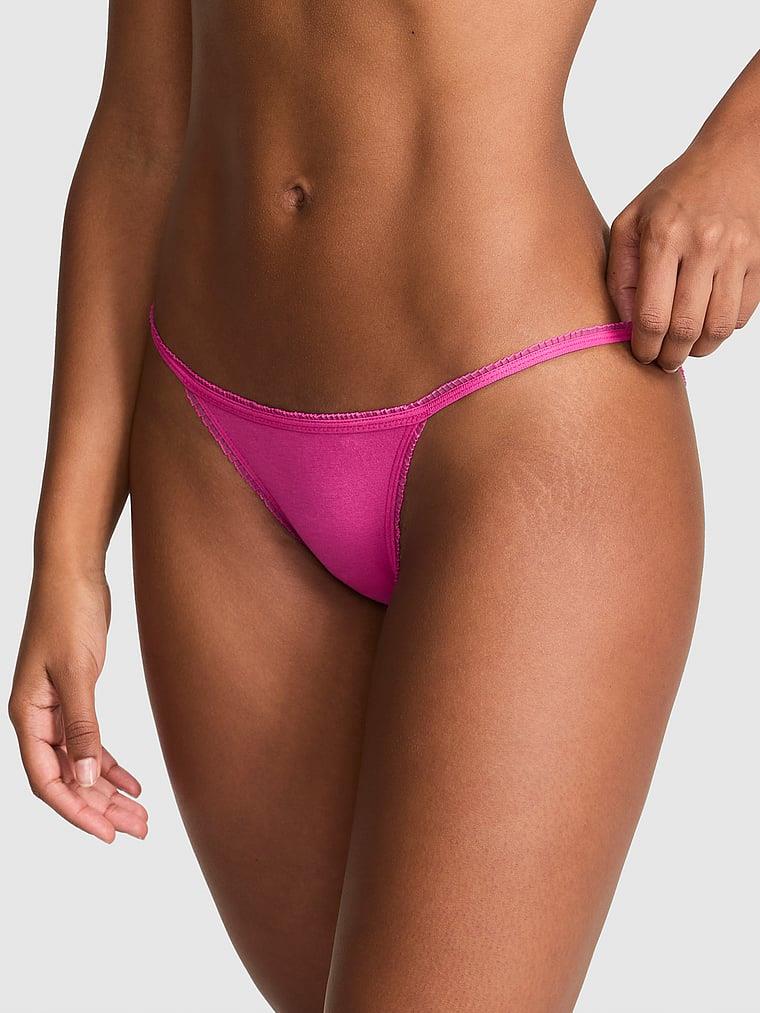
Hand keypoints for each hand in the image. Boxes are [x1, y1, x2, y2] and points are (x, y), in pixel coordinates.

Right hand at [9, 568, 147, 842]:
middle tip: (137, 830)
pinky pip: (91, 742)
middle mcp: (38, 718)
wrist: (74, 573)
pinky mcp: (76, 696)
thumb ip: (83, 726)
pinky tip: (133, 781)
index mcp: (28, 716)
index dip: (76, 811)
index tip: (107, 835)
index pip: (47, 781)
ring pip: (81, 763)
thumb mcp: (78, 672)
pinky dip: (111, 763)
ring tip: (140, 815)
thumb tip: (87, 776)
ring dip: (109, 790)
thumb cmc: (68, 614)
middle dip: (100, 808)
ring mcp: (56, 709)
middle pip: (67, 778)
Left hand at [606, 133, 759, 371]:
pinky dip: (723, 329)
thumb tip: (623, 324)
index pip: (652, 315)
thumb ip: (619, 272)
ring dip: (698, 350)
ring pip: (717, 328)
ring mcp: (738, 252)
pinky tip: (708, 321)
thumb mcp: (632, 220)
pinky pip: (741, 314)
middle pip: (684, 329)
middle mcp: (703, 244)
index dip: (644, 347)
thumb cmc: (676, 192)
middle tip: (662, 361)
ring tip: (685, 349)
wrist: (736, 154)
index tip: (640, 355)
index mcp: (663, 236)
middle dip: (669, 356)